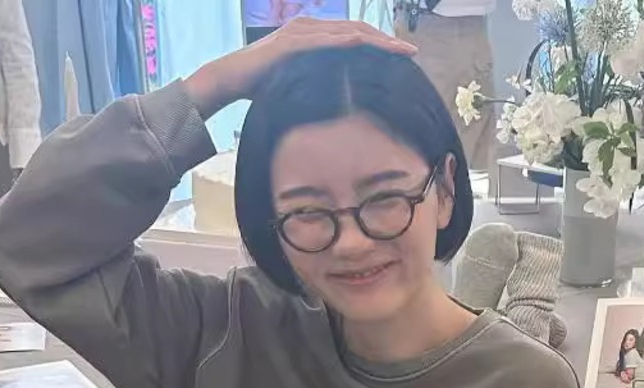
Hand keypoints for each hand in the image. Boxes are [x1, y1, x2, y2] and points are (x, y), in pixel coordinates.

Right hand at [186, 19, 416, 116]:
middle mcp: (311, 27)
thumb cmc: (266, 87)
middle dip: (386, 41)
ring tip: (397, 49)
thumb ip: (323, 85)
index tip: (405, 56)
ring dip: (374, 40)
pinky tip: (362, 43)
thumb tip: (346, 103)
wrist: (232, 80)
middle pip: (357, 30)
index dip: (381, 45)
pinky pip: (322, 39)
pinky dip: (343, 40)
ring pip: (345, 32)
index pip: (356, 37)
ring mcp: (301, 32)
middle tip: (411, 52)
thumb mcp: (302, 85)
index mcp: (317, 36)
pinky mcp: (290, 42)